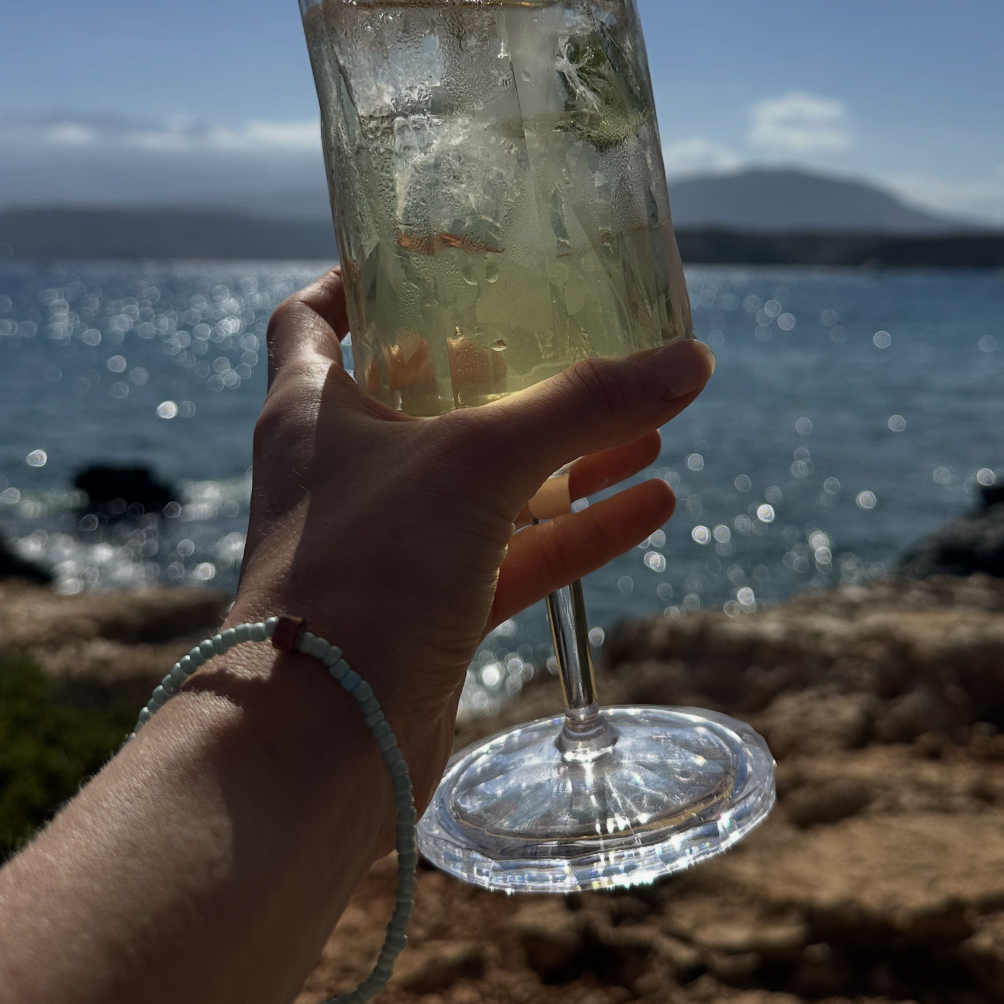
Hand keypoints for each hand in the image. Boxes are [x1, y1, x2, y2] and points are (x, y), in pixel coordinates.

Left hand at [232, 268, 713, 805]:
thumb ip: (584, 404)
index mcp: (313, 407)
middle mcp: (343, 470)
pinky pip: (515, 556)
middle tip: (576, 337)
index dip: (368, 278)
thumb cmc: (367, 573)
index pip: (318, 314)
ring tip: (650, 417)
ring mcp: (387, 545)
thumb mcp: (479, 462)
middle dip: (505, 368)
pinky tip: (654, 503)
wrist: (319, 746)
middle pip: (424, 395)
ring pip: (484, 481)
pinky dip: (579, 530)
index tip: (439, 258)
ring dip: (564, 452)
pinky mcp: (428, 615)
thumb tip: (690, 358)